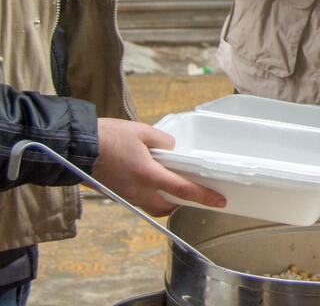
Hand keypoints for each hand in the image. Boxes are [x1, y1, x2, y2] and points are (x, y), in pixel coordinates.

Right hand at [92, 118, 225, 216]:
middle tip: (196, 192)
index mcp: (148, 174)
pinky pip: (141, 201)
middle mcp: (138, 190)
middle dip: (183, 203)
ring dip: (167, 201)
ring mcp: (127, 195)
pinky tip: (154, 182)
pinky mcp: (118, 194)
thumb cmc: (109, 137)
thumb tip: (173, 151)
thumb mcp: (143, 132)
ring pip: (153, 207)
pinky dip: (152, 196)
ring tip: (176, 187)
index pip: (183, 190)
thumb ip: (164, 142)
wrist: (79, 147)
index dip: (204, 196)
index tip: (220, 201)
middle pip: (168, 206)